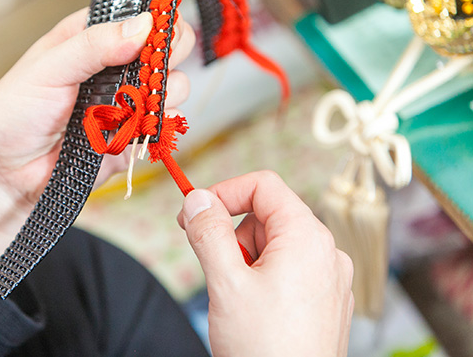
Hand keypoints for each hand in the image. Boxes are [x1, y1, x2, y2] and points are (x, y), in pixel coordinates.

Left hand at [0, 8, 193, 273]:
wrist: (4, 176)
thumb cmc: (12, 115)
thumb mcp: (47, 69)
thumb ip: (93, 45)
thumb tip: (142, 25)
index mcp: (89, 39)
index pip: (136, 16)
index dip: (156, 18)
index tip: (163, 28)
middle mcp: (113, 67)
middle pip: (165, 48)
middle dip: (169, 54)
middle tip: (156, 64)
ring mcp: (125, 103)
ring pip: (173, 87)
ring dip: (165, 92)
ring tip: (138, 101)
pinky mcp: (131, 137)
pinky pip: (162, 126)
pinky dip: (159, 126)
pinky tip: (139, 127)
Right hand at [178, 171, 353, 356]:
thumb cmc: (265, 348)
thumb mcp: (225, 282)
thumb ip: (208, 232)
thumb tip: (197, 200)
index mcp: (307, 237)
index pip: (263, 185)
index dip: (224, 192)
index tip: (195, 213)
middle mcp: (326, 252)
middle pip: (268, 215)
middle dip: (234, 233)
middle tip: (214, 264)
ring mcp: (329, 279)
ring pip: (277, 245)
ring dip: (248, 258)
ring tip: (237, 296)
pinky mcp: (326, 301)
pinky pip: (290, 270)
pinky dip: (264, 277)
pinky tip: (255, 309)